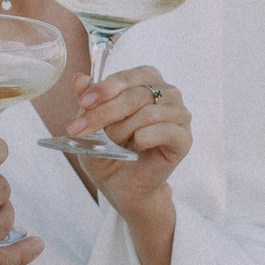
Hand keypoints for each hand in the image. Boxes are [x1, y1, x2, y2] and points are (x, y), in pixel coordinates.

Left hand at [64, 66, 189, 220]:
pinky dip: (144, 139)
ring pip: (148, 113)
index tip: (84, 103)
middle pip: (136, 94)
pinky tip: (136, 147)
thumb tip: (80, 78)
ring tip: (114, 143)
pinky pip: (165, 131)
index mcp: (146, 81)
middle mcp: (167, 93)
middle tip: (82, 129)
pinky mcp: (184, 138)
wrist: (122, 187)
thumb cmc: (109, 152)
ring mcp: (179, 115)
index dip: (105, 88)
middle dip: (105, 112)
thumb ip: (87, 101)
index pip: (128, 77)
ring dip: (123, 129)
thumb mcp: (91, 125)